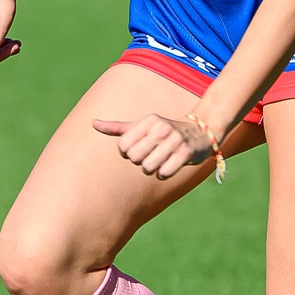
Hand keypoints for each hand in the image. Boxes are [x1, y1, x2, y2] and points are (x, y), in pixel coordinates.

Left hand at [91, 113, 215, 177]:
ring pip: (148, 167)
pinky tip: (170, 166)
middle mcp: (162, 128)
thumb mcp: (142, 126)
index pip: (123, 146)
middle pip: (135, 158)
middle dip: (140, 162)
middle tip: (151, 156)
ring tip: (161, 160)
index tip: (137, 150)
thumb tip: (93, 123)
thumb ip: (118, 128)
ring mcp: (175, 140)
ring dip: (153, 169)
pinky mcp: (186, 153)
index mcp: (149, 120)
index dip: (127, 153)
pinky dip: (164, 174)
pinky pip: (164, 173)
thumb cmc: (165, 131)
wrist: (201, 131)